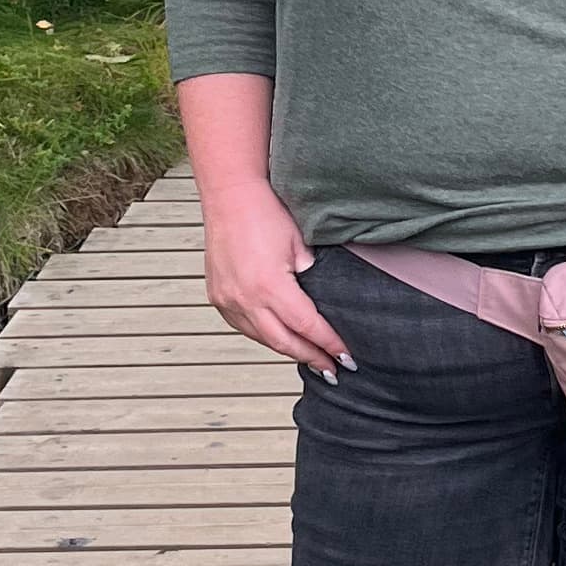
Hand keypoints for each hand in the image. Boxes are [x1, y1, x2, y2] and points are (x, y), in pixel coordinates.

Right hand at [202, 179, 351, 371]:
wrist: (230, 195)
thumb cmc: (267, 212)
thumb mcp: (301, 245)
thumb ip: (315, 277)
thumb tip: (328, 305)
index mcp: (269, 286)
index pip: (307, 326)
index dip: (329, 344)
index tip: (346, 356)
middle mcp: (245, 299)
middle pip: (284, 343)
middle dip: (311, 357)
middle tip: (333, 370)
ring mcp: (228, 300)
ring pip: (262, 339)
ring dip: (288, 349)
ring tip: (311, 358)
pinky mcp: (218, 297)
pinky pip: (245, 327)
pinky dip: (266, 336)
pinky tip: (281, 337)